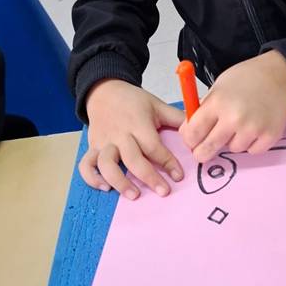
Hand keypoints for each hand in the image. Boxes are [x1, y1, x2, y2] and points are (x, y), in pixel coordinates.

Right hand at [79, 79, 184, 199]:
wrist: (104, 90)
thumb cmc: (133, 101)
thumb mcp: (157, 104)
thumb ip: (177, 118)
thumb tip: (199, 128)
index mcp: (137, 124)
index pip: (153, 146)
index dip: (167, 162)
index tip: (178, 176)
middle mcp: (119, 135)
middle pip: (132, 159)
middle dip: (148, 177)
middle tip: (164, 192)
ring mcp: (103, 142)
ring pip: (106, 164)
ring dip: (119, 181)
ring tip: (134, 195)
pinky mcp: (92, 147)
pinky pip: (86, 165)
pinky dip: (92, 178)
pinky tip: (106, 188)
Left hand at [179, 51, 285, 162]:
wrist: (280, 74)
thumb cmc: (247, 78)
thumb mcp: (218, 86)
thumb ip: (204, 109)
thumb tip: (190, 132)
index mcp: (217, 102)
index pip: (192, 133)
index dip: (189, 140)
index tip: (191, 141)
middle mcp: (234, 118)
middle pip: (207, 149)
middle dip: (202, 152)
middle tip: (203, 152)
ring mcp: (253, 129)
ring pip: (232, 149)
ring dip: (233, 142)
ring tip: (241, 125)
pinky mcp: (270, 136)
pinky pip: (252, 151)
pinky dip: (251, 144)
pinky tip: (255, 128)